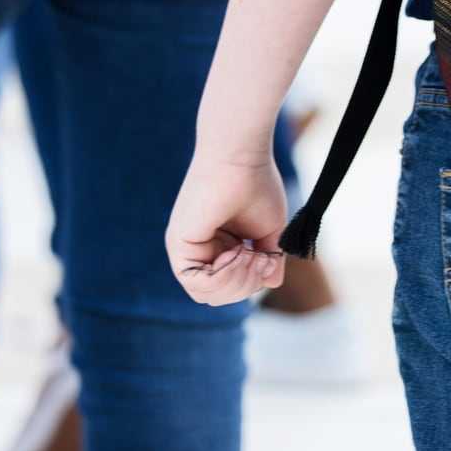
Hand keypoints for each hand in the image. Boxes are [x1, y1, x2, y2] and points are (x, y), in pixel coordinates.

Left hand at [164, 152, 288, 306]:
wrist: (241, 155)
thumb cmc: (256, 183)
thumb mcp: (269, 231)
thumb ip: (269, 259)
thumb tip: (273, 283)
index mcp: (218, 244)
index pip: (230, 286)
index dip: (252, 283)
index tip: (269, 260)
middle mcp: (199, 248)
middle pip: (218, 295)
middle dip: (246, 285)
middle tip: (261, 259)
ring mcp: (187, 248)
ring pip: (206, 294)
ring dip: (236, 282)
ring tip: (249, 254)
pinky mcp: (178, 244)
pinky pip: (195, 283)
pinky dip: (222, 277)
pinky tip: (237, 252)